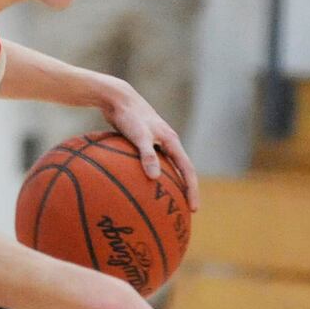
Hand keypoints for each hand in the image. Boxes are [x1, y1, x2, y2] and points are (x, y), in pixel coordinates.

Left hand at [102, 79, 199, 210]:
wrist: (116, 97)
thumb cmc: (128, 115)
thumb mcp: (138, 136)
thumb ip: (147, 155)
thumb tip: (154, 178)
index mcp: (172, 141)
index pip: (188, 170)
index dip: (192, 190)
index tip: (193, 210)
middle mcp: (167, 142)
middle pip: (180, 170)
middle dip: (183, 191)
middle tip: (181, 211)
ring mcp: (155, 141)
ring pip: (165, 167)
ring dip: (167, 184)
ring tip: (161, 203)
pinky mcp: (142, 141)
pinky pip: (148, 163)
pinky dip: (147, 175)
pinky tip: (136, 187)